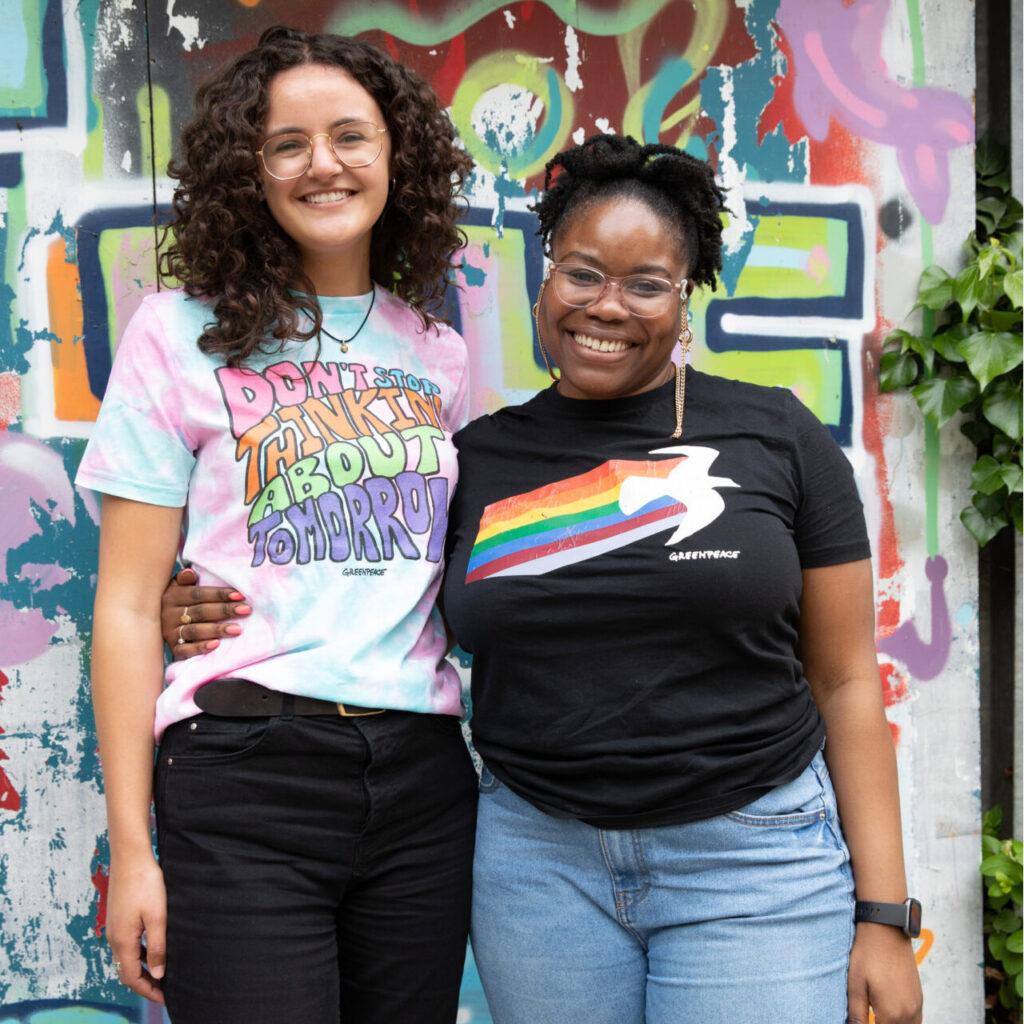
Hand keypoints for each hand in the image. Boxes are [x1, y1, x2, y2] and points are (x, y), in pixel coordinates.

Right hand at [106, 853, 167, 1003]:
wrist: (130, 856)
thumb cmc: (145, 883)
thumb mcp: (157, 916)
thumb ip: (157, 946)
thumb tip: (158, 973)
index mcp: (123, 940)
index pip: (132, 977)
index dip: (148, 991)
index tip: (165, 998)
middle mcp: (114, 938)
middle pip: (126, 971)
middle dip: (144, 984)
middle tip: (164, 991)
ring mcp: (114, 927)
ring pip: (126, 958)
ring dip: (141, 970)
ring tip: (160, 974)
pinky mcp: (118, 918)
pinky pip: (125, 945)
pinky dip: (137, 955)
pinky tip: (151, 950)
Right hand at [161, 567, 249, 659]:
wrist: (157, 621)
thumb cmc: (179, 601)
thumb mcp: (178, 586)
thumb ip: (185, 579)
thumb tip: (190, 573)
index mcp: (173, 596)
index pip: (198, 594)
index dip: (219, 594)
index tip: (240, 595)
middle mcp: (169, 614)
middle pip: (200, 612)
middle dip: (225, 610)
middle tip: (246, 610)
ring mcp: (170, 632)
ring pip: (195, 631)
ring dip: (217, 629)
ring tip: (237, 629)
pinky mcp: (173, 648)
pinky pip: (185, 650)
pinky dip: (200, 648)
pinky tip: (216, 645)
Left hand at [847, 922, 922, 1023]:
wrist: (886, 929)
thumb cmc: (868, 954)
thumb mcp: (855, 986)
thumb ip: (856, 1015)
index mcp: (892, 1014)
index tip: (860, 1021)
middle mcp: (910, 1013)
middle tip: (868, 1016)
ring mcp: (917, 1006)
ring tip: (876, 1016)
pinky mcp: (919, 998)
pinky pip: (915, 1022)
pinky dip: (903, 1023)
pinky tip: (888, 1015)